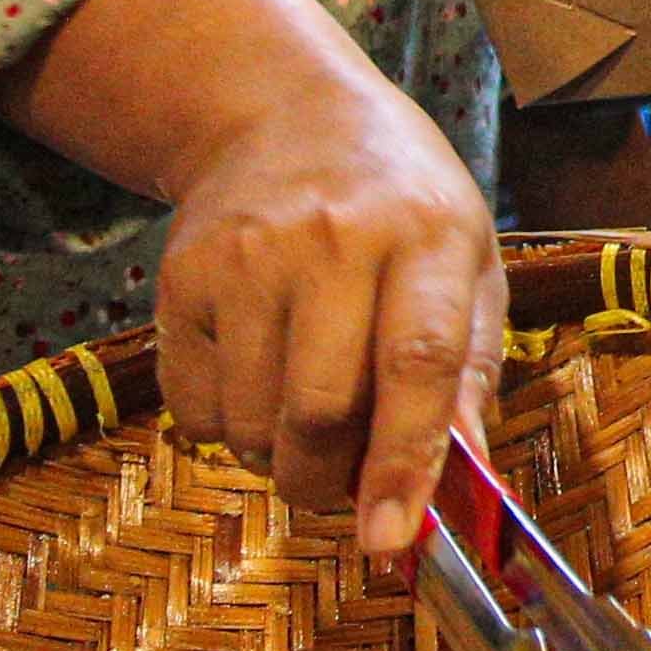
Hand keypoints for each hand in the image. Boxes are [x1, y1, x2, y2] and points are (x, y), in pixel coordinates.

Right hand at [151, 93, 502, 561]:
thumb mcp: (470, 260)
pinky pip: (192, 406)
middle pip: (318, 409)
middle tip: (342, 490)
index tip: (393, 538)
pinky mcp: (180, 275)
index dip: (403, 462)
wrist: (287, 111)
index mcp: (425, 234)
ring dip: (277, 459)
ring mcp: (246, 254)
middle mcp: (331, 238)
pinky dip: (224, 430)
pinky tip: (256, 378)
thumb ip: (468, 368)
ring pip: (248, 422)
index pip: (415, 362)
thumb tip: (459, 477)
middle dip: (329, 484)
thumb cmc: (400, 201)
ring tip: (304, 416)